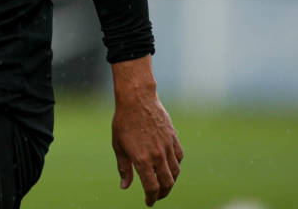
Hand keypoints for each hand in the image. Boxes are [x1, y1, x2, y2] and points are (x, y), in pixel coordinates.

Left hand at [111, 58, 183, 205]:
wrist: (137, 99)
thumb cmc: (123, 121)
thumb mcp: (118, 146)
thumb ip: (124, 168)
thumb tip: (125, 186)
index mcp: (143, 159)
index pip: (152, 188)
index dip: (151, 198)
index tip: (148, 202)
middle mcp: (158, 155)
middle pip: (167, 184)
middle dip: (162, 194)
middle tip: (156, 196)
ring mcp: (168, 146)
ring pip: (175, 172)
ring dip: (170, 181)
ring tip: (163, 183)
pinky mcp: (173, 138)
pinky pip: (179, 157)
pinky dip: (176, 165)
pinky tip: (169, 166)